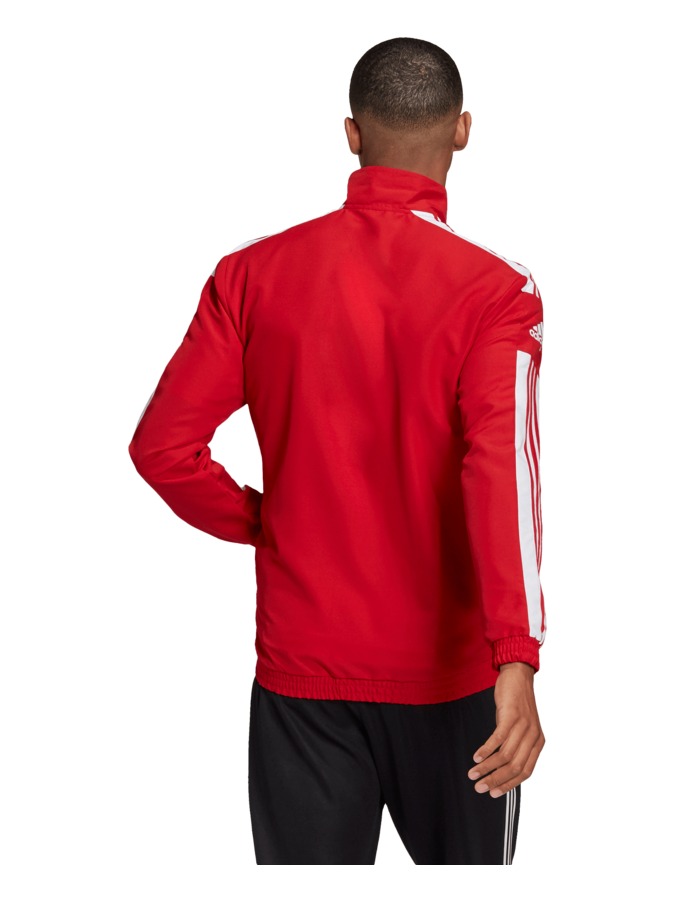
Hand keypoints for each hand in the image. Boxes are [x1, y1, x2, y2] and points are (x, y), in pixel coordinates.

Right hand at [467, 662, 544, 797]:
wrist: (519, 675)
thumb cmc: (517, 703)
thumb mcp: (522, 727)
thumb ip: (517, 745)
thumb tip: (502, 768)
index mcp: (538, 743)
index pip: (525, 772)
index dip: (509, 785)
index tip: (494, 793)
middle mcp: (533, 736)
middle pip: (514, 767)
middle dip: (495, 780)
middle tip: (479, 788)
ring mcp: (523, 726)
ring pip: (505, 755)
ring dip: (487, 768)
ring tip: (473, 774)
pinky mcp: (511, 715)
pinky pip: (498, 739)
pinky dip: (486, 750)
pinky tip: (476, 756)